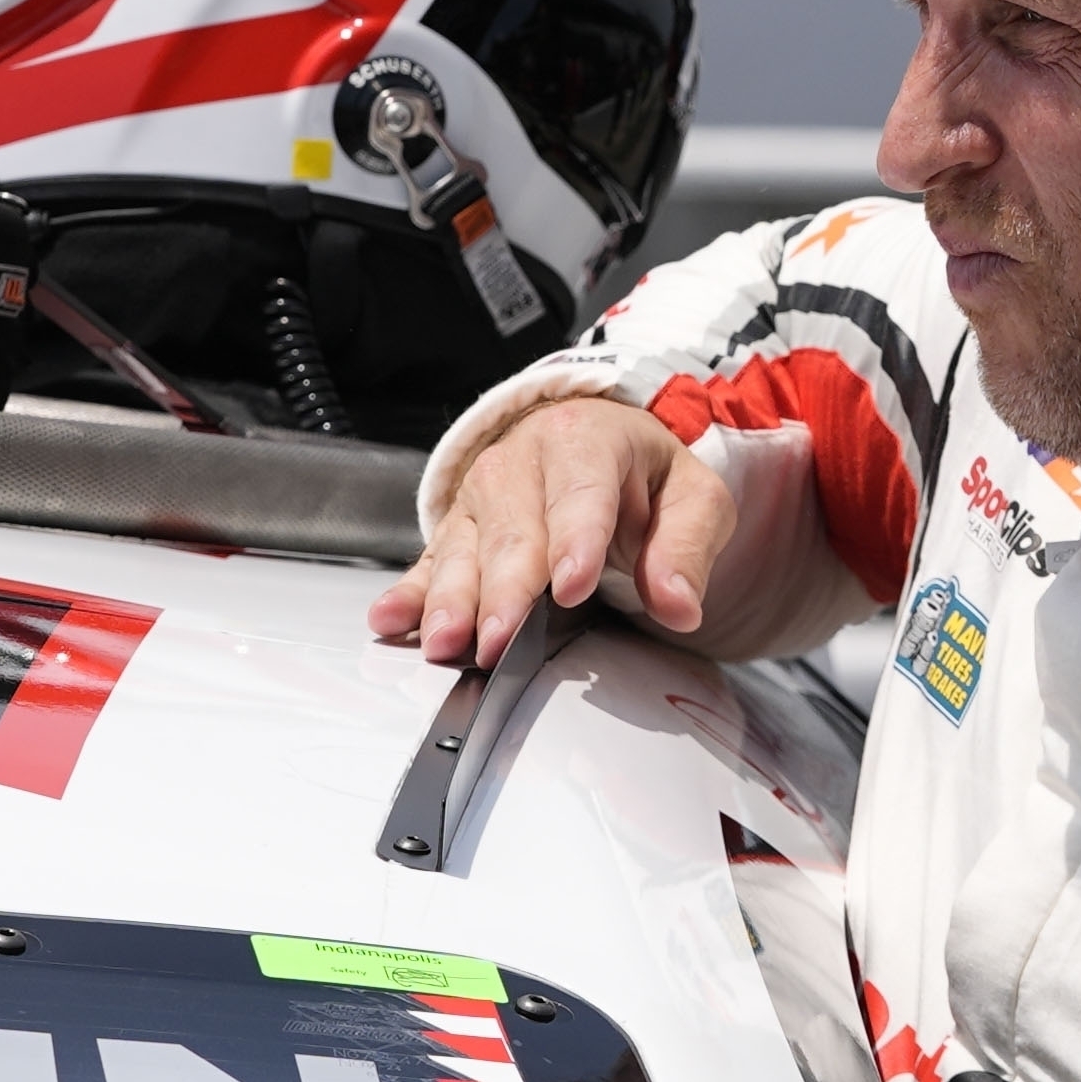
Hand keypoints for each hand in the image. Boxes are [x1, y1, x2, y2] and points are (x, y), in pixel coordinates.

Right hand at [367, 396, 736, 666]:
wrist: (596, 443)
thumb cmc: (643, 475)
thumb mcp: (691, 497)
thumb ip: (687, 549)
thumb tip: (680, 603)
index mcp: (585, 440)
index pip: (580, 491)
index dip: (576, 539)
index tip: (573, 587)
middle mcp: (521, 462)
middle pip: (512, 531)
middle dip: (504, 590)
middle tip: (500, 641)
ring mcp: (481, 496)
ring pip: (463, 549)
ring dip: (450, 599)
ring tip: (445, 641)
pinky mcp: (458, 529)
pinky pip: (428, 561)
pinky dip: (409, 593)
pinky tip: (390, 618)